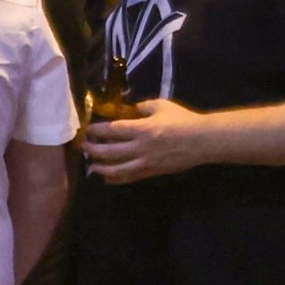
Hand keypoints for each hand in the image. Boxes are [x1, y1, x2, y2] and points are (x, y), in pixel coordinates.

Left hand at [79, 99, 213, 182]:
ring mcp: (145, 163)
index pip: (112, 131)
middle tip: (82, 146)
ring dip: (101, 167)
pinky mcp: (152, 172)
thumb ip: (142, 106)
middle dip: (92, 149)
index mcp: (141, 129)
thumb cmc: (182, 120)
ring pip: (117, 169)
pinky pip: (130, 177)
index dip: (96, 130)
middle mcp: (140, 148)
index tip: (86, 129)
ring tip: (91, 165)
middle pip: (109, 152)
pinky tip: (107, 178)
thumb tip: (130, 109)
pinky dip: (116, 179)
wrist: (202, 141)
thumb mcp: (161, 106)